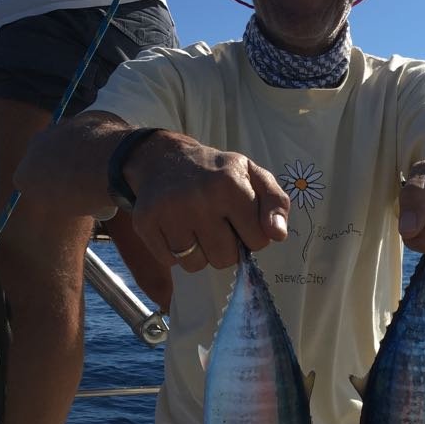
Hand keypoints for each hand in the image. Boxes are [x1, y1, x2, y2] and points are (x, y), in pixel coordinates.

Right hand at [122, 130, 289, 271]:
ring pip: (196, 264)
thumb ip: (276, 203)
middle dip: (226, 248)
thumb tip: (278, 235)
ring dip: (200, 252)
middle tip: (217, 224)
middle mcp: (200, 198)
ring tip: (197, 227)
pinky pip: (170, 261)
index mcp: (231, 185)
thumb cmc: (217, 173)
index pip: (258, 241)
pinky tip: (177, 228)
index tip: (241, 220)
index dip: (252, 235)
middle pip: (225, 259)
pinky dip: (175, 251)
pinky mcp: (146, 222)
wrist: (165, 159)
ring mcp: (170, 211)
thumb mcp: (253, 176)